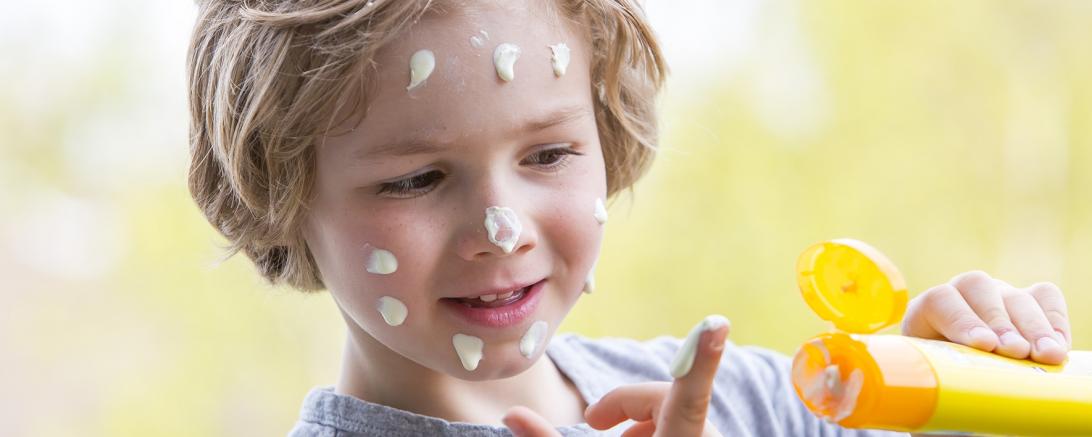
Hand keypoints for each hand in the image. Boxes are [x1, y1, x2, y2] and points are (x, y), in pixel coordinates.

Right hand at [503, 322, 728, 436]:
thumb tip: (512, 414)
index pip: (687, 398)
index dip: (700, 360)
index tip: (718, 324)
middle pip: (665, 401)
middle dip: (627, 409)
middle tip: (595, 425)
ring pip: (677, 417)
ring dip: (644, 426)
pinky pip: (689, 428)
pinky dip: (660, 435)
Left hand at [901, 270, 1071, 363]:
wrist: (962, 378)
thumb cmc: (946, 379)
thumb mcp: (935, 375)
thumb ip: (939, 371)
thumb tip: (958, 381)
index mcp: (927, 310)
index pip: (940, 300)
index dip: (962, 320)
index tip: (983, 345)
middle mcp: (962, 294)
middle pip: (979, 289)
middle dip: (1000, 323)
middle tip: (1016, 351)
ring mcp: (996, 293)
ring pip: (1015, 295)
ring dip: (1033, 327)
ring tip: (1046, 355)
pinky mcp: (1028, 299)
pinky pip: (1045, 296)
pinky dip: (1054, 320)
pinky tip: (1058, 347)